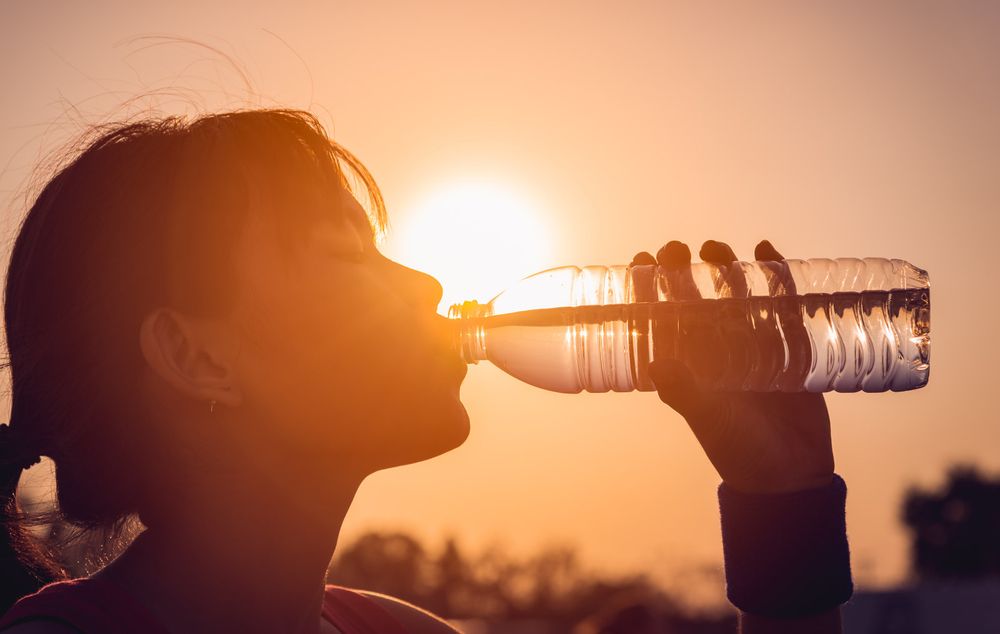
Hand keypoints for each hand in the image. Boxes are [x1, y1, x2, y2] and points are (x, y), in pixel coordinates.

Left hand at [632, 240, 833, 493]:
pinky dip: (775, 275)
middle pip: (694, 297)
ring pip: (733, 293)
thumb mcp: (709, 419)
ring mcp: (751, 344)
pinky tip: (766, 250)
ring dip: (724, 267)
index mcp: (687, 365)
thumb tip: (657, 363)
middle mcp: (714, 350)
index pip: (660, 317)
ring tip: (714, 247)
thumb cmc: (739, 449)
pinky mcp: (788, 344)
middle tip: (675, 248)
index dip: (647, 288)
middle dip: (682, 270)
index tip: (640, 259)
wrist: (791, 474)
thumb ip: (686, 392)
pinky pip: (781, 302)